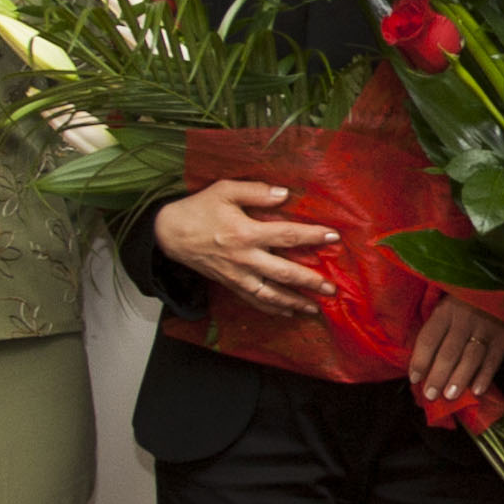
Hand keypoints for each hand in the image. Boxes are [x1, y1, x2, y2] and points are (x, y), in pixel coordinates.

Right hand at [153, 181, 334, 316]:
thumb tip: (284, 194)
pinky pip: (254, 300)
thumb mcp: (225, 190)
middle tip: (332, 288)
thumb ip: (256, 192)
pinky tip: (288, 313)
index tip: (334, 236)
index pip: (287, 235)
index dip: (312, 236)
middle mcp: (244, 258)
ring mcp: (237, 276)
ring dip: (294, 302)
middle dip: (311, 281)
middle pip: (284, 273)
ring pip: (271, 294)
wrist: (169, 233)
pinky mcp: (230, 284)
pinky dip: (272, 308)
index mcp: (246, 233)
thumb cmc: (199, 209)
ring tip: (315, 308)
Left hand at [409, 296, 503, 403]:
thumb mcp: (450, 303)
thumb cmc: (470, 298)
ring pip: (470, 357)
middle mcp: (464, 319)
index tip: (414, 379)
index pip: (429, 338)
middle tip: (430, 394)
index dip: (420, 360)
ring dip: (459, 378)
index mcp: (446, 310)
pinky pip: (494, 359)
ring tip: (450, 395)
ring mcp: (486, 327)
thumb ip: (438, 326)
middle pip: (449, 351)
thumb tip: (424, 361)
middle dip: (438, 375)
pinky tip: (477, 390)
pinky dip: (485, 375)